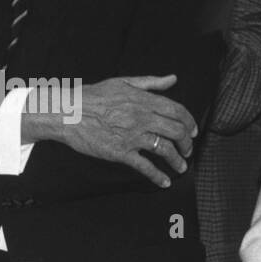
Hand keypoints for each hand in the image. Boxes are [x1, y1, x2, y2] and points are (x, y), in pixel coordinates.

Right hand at [28, 74, 196, 187]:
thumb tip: (172, 79)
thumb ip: (151, 83)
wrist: (68, 113)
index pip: (177, 111)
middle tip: (188, 149)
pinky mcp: (121, 153)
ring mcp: (132, 136)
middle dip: (187, 143)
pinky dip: (157, 176)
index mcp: (144, 100)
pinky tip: (164, 182)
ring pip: (165, 150)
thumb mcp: (123, 83)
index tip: (193, 131)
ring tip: (181, 167)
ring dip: (178, 160)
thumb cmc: (92, 96)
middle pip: (176, 131)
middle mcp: (142, 118)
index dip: (190, 122)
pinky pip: (145, 167)